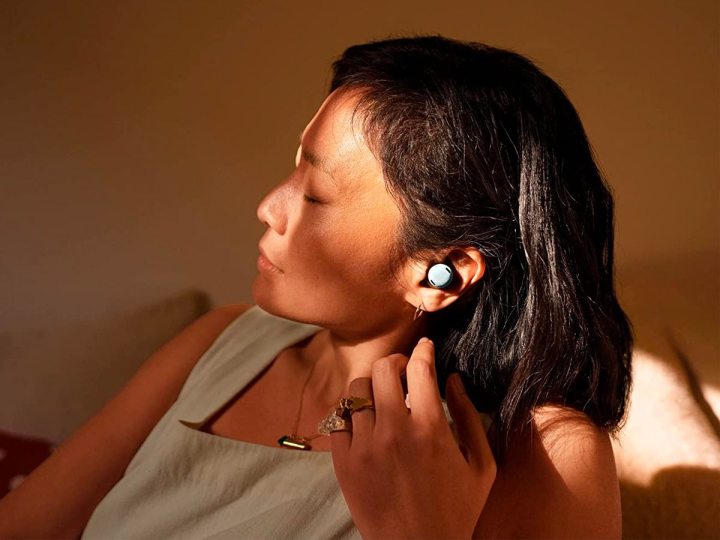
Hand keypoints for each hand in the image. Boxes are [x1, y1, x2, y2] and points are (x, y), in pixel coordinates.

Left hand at [329, 338, 496, 539]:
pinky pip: (339, 417)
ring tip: (382, 396)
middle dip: (396, 363)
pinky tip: (365, 419)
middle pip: (383, 369)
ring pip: (356, 388)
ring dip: (371, 385)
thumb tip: (455, 379)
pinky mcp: (343, 461)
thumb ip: (470, 417)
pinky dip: (351, 411)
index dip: (425, 351)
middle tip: (403, 373)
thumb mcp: (481, 466)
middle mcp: (393, 431)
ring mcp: (364, 446)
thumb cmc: (456, 511)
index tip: (426, 347)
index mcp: (430, 429)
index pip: (421, 368)